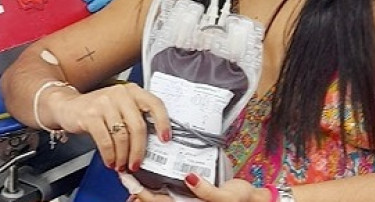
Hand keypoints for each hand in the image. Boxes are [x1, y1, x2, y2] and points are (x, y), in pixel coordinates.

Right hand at [47, 82, 170, 171]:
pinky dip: (109, 155)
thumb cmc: (98, 109)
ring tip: (121, 164)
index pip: (154, 104)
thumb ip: (135, 118)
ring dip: (123, 156)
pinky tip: (110, 160)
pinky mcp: (90, 115)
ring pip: (122, 136)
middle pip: (137, 126)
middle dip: (139, 150)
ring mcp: (104, 103)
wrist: (68, 106)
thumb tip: (152, 144)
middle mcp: (120, 94)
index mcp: (132, 91)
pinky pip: (105, 141)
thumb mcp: (120, 107)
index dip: (163, 122)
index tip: (165, 139)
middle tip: (136, 163)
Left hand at [131, 175, 262, 201]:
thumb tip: (190, 178)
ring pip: (158, 197)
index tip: (128, 179)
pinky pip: (167, 191)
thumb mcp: (225, 198)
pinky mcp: (189, 194)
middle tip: (123, 175)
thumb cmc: (241, 200)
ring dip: (144, 189)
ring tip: (130, 177)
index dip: (141, 192)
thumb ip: (206, 190)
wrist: (252, 200)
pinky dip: (155, 186)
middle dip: (136, 191)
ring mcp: (185, 200)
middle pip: (154, 200)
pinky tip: (149, 178)